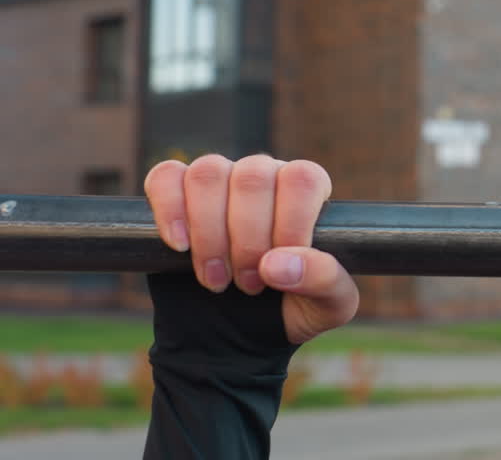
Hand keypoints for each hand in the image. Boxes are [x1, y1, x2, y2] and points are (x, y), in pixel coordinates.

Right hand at [144, 154, 358, 343]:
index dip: (289, 223)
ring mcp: (220, 179)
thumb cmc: (293, 306)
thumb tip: (277, 264)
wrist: (241, 332)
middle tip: (250, 285)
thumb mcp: (328, 306)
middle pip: (252, 176)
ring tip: (216, 279)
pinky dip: (169, 210)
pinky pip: (166, 176)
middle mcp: (266, 174)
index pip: (302, 179)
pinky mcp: (176, 192)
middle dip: (247, 240)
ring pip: (208, 174)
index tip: (277, 269)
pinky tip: (179, 247)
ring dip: (208, 233)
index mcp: (308, 190)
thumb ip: (324, 280)